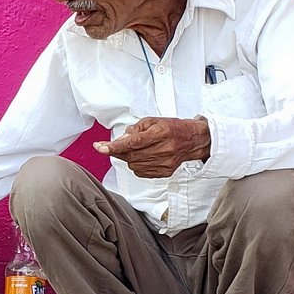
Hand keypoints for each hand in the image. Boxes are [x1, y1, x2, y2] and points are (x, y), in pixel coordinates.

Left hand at [93, 117, 210, 177]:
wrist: (193, 141)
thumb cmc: (172, 128)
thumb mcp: (153, 121)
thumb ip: (135, 130)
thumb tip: (120, 140)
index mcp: (160, 133)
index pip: (132, 142)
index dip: (114, 146)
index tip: (100, 147)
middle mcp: (163, 149)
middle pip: (131, 155)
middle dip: (118, 151)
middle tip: (115, 145)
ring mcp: (164, 163)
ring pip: (133, 165)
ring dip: (129, 157)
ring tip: (138, 149)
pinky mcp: (164, 172)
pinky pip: (141, 172)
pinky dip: (137, 164)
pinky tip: (144, 156)